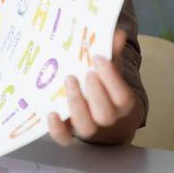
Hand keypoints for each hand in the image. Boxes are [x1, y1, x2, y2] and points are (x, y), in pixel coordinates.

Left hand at [47, 30, 141, 145]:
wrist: (108, 124)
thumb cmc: (108, 93)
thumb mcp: (113, 75)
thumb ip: (113, 56)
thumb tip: (116, 33)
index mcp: (123, 105)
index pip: (121, 95)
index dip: (110, 78)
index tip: (98, 59)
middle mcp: (108, 120)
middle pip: (104, 114)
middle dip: (94, 92)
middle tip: (83, 73)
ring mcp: (89, 129)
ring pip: (86, 127)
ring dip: (76, 105)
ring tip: (68, 81)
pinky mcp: (71, 134)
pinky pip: (65, 138)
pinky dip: (57, 129)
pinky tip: (50, 112)